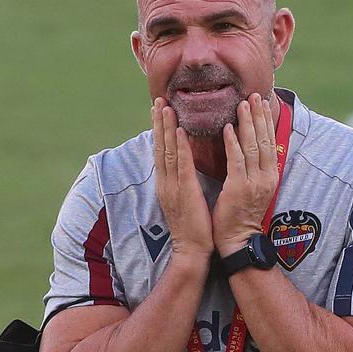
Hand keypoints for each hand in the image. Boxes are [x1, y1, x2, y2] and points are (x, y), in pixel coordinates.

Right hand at [152, 99, 213, 258]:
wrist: (192, 251)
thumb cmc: (194, 227)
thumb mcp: (185, 200)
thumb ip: (183, 182)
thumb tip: (185, 167)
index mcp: (166, 184)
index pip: (161, 152)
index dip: (160, 130)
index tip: (159, 111)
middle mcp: (166, 182)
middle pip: (160, 147)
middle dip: (159, 123)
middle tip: (158, 100)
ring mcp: (173, 187)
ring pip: (168, 151)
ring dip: (166, 128)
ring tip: (166, 107)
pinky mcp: (185, 192)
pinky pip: (182, 166)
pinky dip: (180, 147)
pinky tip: (180, 131)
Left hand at [213, 94, 279, 253]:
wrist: (238, 240)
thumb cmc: (241, 214)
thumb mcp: (254, 188)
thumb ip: (255, 168)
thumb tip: (252, 148)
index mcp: (271, 176)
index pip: (271, 142)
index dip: (266, 121)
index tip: (262, 102)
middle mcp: (266, 176)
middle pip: (266, 139)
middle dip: (260, 115)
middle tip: (254, 95)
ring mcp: (254, 182)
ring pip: (253, 146)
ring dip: (248, 123)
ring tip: (242, 103)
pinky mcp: (239, 187)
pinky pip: (237, 160)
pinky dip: (233, 142)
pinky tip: (228, 127)